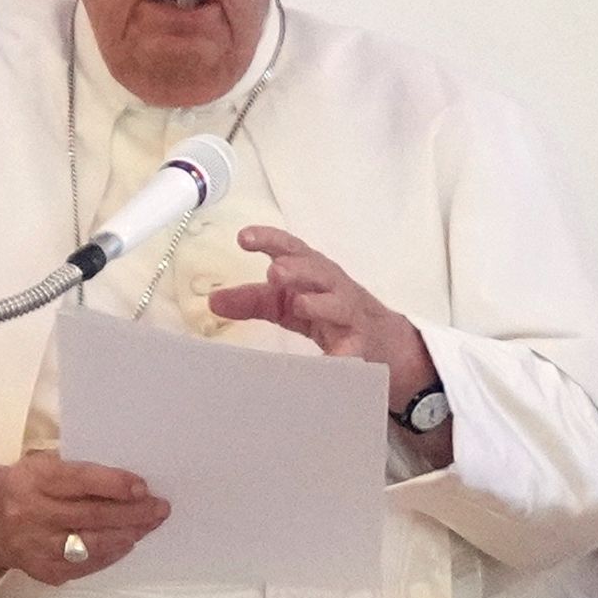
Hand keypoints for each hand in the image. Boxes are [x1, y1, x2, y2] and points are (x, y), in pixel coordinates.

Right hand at [0, 453, 165, 585]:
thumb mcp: (40, 467)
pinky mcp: (43, 572)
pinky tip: (126, 542)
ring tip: (148, 525)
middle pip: (92, 516)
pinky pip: (86, 566)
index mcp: (31, 480)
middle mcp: (31, 515)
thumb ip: (76, 475)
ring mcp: (37, 548)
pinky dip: (110, 554)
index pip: (79, 482)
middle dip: (132, 513)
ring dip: (127, 535)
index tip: (143, 487)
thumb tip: (130, 485)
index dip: (114, 485)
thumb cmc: (23, 485)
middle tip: (160, 508)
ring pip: (93, 545)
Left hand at [208, 228, 440, 403]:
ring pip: (339, 304)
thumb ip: (253, 301)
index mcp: (314, 274)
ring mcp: (351, 317)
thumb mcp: (289, 305)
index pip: (292, 250)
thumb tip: (213, 300)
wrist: (384, 343)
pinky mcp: (362, 346)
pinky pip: (352, 351)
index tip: (245, 238)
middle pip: (319, 272)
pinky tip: (332, 360)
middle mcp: (334, 289)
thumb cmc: (330, 315)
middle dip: (299, 269)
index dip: (270, 240)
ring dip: (320, 302)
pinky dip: (342, 355)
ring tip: (300, 303)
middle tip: (276, 272)